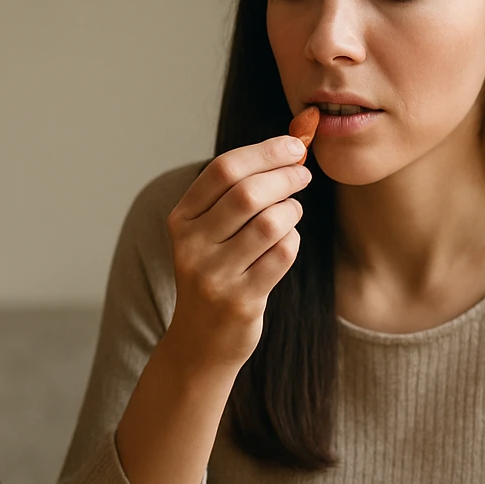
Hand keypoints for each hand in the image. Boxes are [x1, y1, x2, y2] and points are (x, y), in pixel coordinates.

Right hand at [166, 136, 310, 366]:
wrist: (201, 340)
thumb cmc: (216, 272)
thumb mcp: (209, 231)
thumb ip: (238, 190)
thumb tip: (291, 144)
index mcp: (181, 220)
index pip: (223, 170)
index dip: (264, 151)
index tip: (293, 145)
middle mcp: (192, 246)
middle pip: (248, 193)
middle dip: (285, 175)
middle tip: (303, 174)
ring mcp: (214, 276)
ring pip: (270, 223)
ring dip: (292, 210)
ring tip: (292, 211)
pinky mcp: (241, 300)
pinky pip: (283, 254)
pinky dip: (293, 240)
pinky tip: (286, 242)